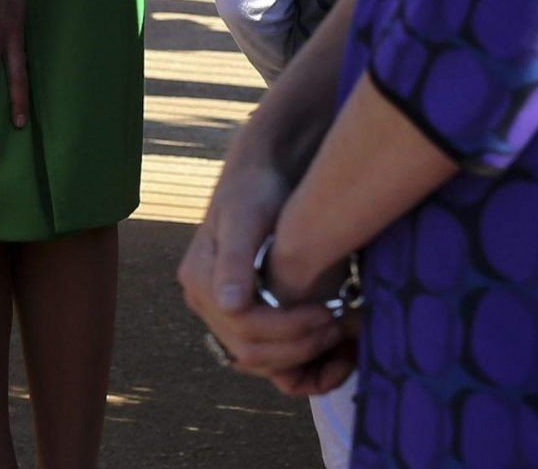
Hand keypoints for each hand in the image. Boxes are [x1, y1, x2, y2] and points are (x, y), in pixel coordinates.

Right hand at [177, 130, 346, 380]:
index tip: (327, 313)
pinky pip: (264, 352)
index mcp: (200, 280)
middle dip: (297, 346)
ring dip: (298, 356)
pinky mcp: (241, 315)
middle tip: (337, 326)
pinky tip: (325, 347)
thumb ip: (235, 261)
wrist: (262, 177)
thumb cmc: (256, 191)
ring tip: (334, 333)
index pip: (242, 326)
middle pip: (248, 350)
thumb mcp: (246, 218)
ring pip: (256, 359)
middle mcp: (205, 301)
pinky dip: (295, 359)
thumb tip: (228, 304)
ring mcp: (221, 311)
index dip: (287, 329)